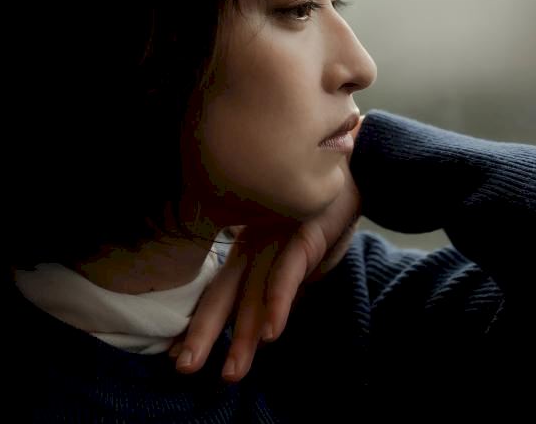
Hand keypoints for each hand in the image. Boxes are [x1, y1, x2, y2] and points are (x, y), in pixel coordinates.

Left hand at [171, 117, 363, 381]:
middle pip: (226, 292)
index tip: (177, 353)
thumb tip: (274, 309)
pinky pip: (287, 272)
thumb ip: (284, 274)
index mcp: (252, 245)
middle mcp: (258, 242)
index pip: (222, 288)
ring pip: (254, 292)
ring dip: (244, 334)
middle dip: (205, 332)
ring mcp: (279, 237)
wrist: (358, 164)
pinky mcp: (304, 234)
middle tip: (183, 368)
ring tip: (231, 371)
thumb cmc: (327, 206)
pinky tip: (272, 333)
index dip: (202, 320)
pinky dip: (278, 302)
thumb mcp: (299, 247)